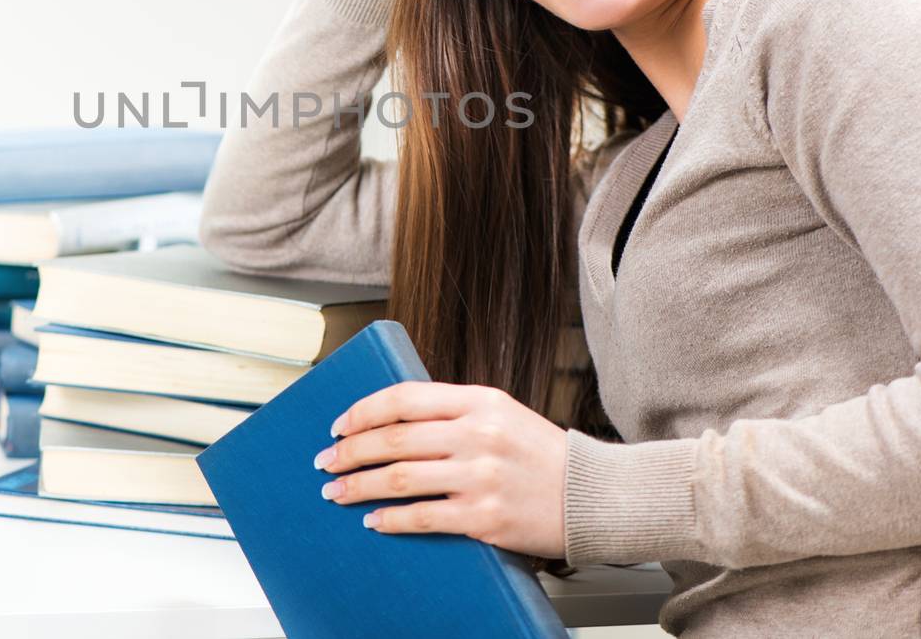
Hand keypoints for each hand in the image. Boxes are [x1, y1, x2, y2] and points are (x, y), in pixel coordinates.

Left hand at [312, 381, 567, 558]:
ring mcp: (480, 477)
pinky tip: (373, 520)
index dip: (362, 412)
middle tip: (326, 462)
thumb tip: (394, 420)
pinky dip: (389, 519)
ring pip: (398, 478)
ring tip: (337, 492)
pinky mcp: (484, 517)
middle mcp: (477, 435)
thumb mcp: (502, 414)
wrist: (594, 495)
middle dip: (349, 451)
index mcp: (480, 401)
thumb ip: (454, 412)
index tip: (338, 425)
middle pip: (393, 439)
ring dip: (358, 486)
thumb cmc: (544, 456)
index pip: (403, 399)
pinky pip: (421, 517)